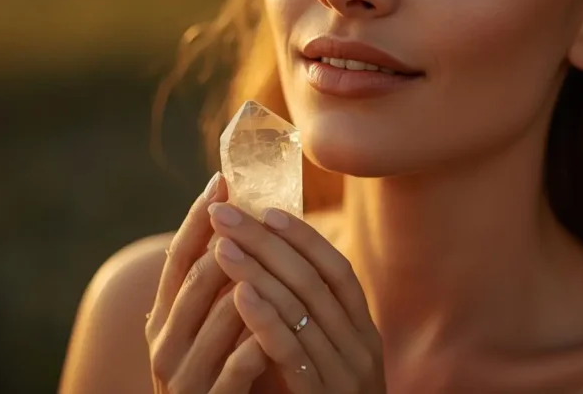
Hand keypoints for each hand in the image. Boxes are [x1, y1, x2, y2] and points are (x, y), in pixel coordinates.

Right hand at [145, 172, 269, 393]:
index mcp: (164, 319)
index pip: (178, 258)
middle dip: (231, 242)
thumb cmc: (214, 374)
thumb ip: (215, 288)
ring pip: (221, 319)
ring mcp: (184, 375)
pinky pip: (237, 367)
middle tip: (256, 209)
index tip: (221, 181)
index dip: (197, 219)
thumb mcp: (205, 329)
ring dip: (252, 285)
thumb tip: (239, 225)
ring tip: (279, 254)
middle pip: (198, 280)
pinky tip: (280, 324)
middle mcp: (165, 343)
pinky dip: (258, 343)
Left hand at [209, 202, 386, 393]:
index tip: (267, 209)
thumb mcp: (322, 359)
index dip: (304, 238)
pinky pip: (292, 350)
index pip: (336, 271)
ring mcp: (345, 372)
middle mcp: (360, 346)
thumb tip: (269, 270)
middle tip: (225, 212)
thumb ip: (306, 321)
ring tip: (220, 244)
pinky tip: (238, 293)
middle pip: (313, 280)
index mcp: (362, 332)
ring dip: (257, 270)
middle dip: (266, 242)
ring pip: (301, 308)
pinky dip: (265, 318)